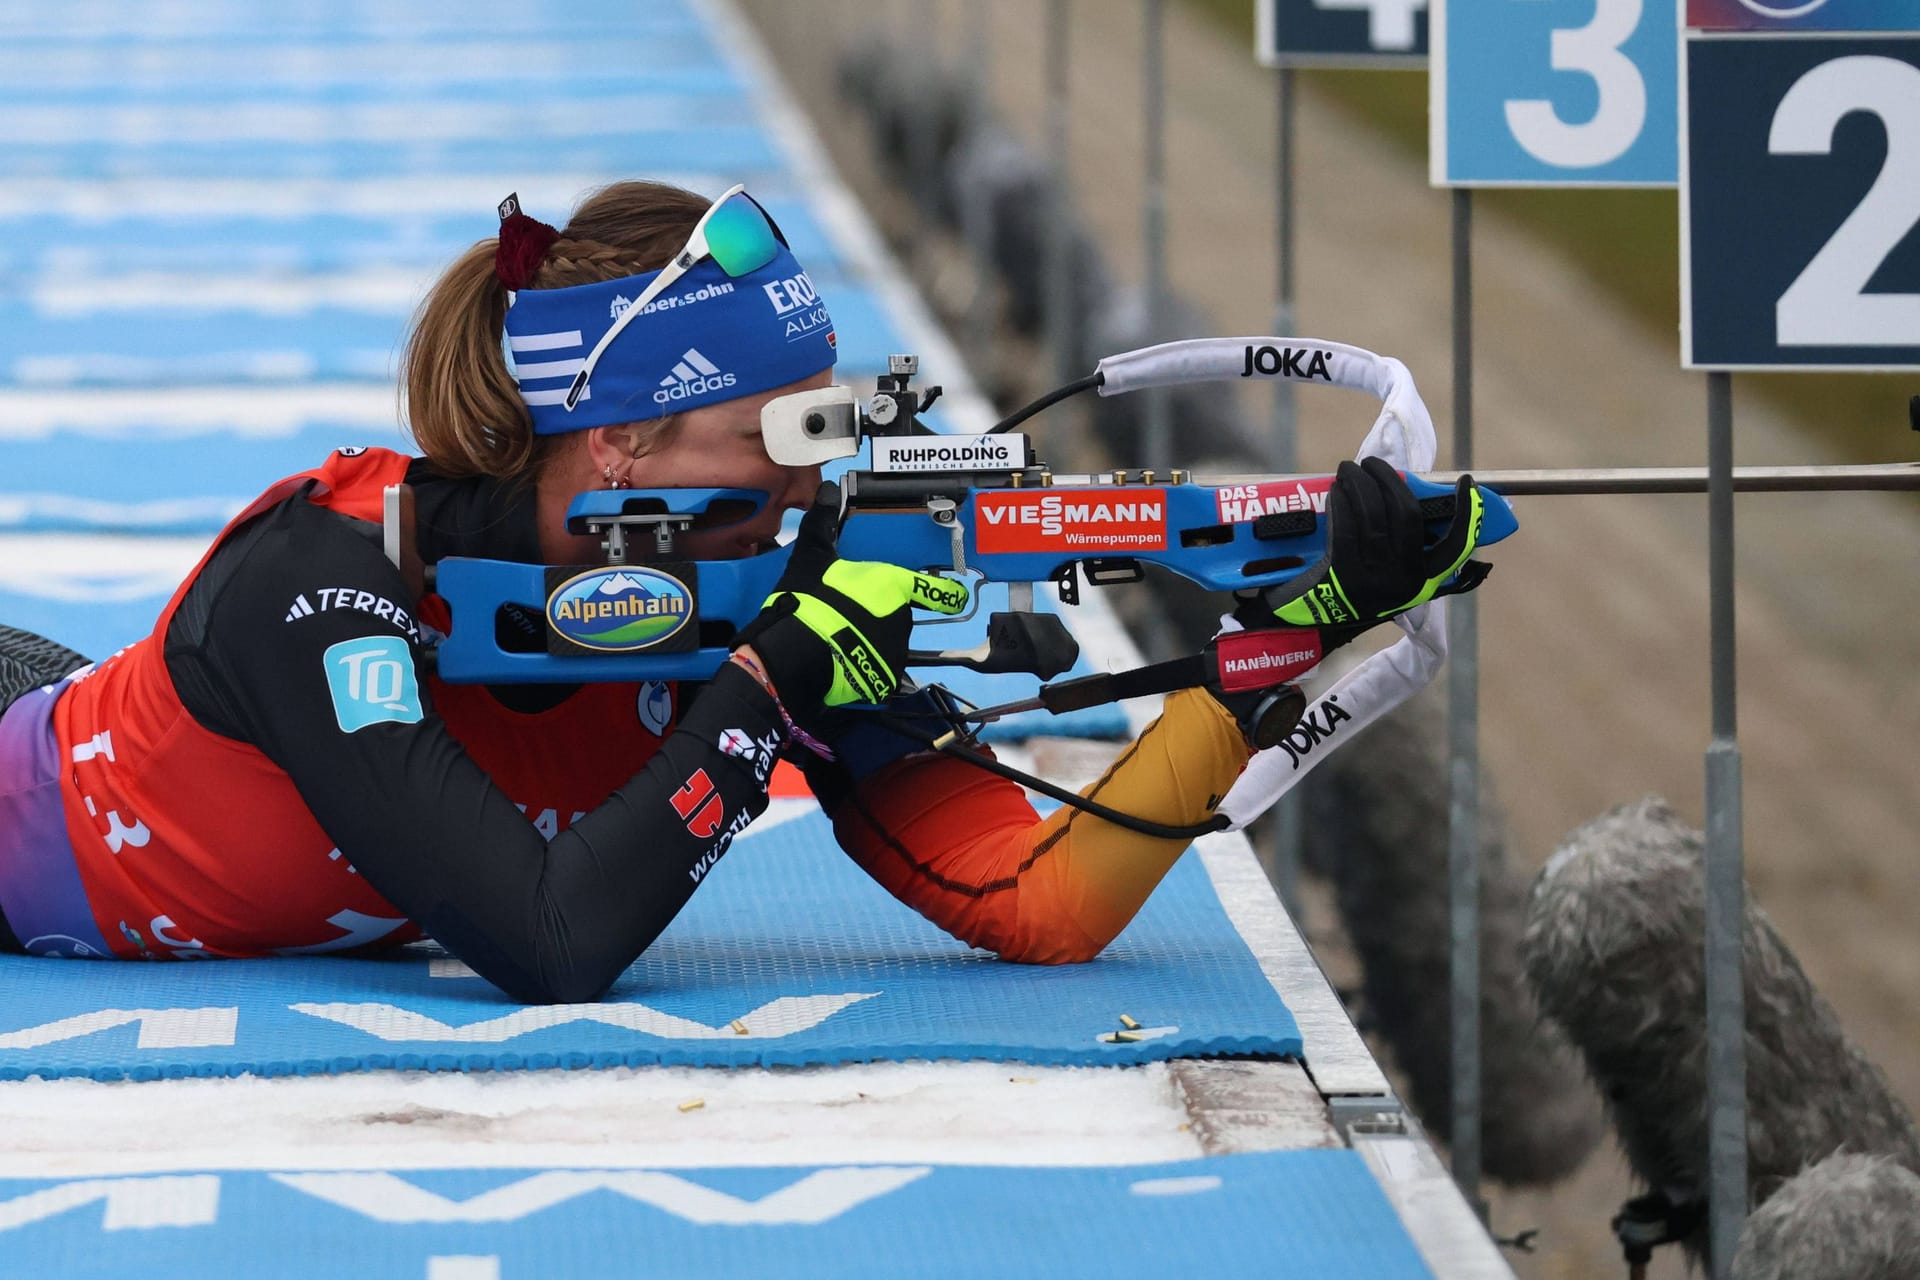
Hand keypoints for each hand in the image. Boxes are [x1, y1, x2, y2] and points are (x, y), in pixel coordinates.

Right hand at [730, 482, 969, 732]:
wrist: (797, 653)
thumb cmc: (809, 599)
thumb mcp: (813, 557)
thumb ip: (823, 524)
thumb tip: (829, 490)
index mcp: (891, 586)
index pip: (928, 589)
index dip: (944, 594)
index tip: (956, 597)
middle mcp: (902, 618)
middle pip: (896, 615)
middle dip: (875, 615)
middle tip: (843, 614)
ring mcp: (895, 651)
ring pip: (887, 643)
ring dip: (869, 641)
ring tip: (836, 639)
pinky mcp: (883, 679)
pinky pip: (876, 668)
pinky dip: (862, 666)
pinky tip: (838, 660)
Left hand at [1264, 457, 1487, 629]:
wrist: (1318, 620)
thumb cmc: (1356, 585)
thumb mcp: (1390, 573)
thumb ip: (1404, 541)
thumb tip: (1404, 487)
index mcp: (1423, 581)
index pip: (1457, 546)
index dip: (1467, 513)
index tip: (1467, 482)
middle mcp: (1404, 581)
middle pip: (1407, 514)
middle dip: (1389, 479)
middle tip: (1372, 463)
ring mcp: (1375, 578)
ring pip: (1373, 515)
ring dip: (1360, 483)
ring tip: (1349, 469)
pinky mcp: (1344, 574)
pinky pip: (1346, 526)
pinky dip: (1342, 501)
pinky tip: (1337, 490)